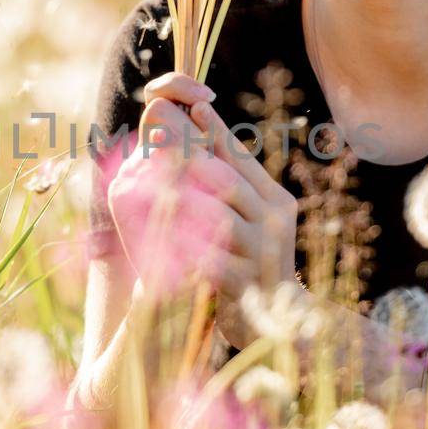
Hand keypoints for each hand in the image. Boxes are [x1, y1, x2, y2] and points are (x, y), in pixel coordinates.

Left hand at [106, 74, 299, 309]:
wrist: (281, 323)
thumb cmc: (254, 262)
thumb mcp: (251, 219)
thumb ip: (233, 183)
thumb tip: (202, 130)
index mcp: (273, 200)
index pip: (241, 157)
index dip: (214, 130)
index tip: (190, 104)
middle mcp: (273, 221)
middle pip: (228, 179)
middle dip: (189, 154)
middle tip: (156, 131)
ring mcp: (263, 254)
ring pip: (219, 216)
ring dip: (180, 196)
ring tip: (146, 178)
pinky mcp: (246, 285)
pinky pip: (210, 260)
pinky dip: (182, 245)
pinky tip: (155, 233)